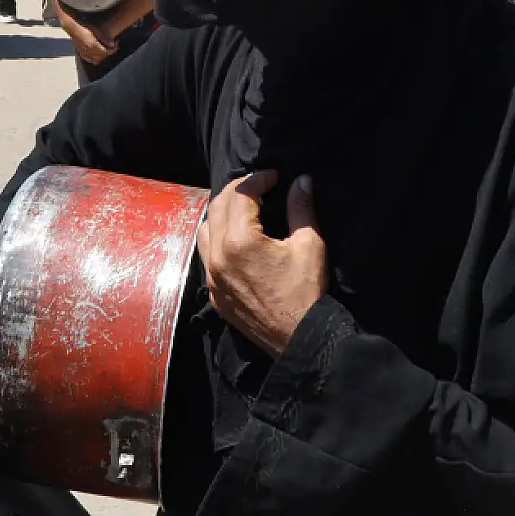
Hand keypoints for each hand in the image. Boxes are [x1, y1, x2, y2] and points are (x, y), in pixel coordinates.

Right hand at [65, 19, 113, 64]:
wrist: (73, 29)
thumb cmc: (84, 27)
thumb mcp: (96, 31)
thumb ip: (104, 38)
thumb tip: (112, 44)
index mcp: (93, 45)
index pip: (106, 52)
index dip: (113, 50)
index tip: (116, 46)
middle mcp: (89, 51)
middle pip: (102, 56)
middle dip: (108, 52)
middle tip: (112, 47)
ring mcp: (85, 53)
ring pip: (96, 60)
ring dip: (102, 56)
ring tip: (105, 51)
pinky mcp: (81, 54)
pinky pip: (90, 60)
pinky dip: (95, 59)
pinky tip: (97, 55)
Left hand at [196, 171, 328, 357]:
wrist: (298, 339)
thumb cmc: (307, 292)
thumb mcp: (310, 245)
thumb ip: (301, 208)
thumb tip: (302, 181)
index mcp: (239, 240)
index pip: (241, 194)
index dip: (259, 179)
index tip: (276, 177)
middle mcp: (217, 256)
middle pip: (217, 206)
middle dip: (238, 191)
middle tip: (261, 188)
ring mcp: (212, 276)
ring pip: (204, 230)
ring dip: (221, 214)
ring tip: (245, 212)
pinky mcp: (214, 294)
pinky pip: (207, 256)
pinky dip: (218, 240)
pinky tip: (238, 241)